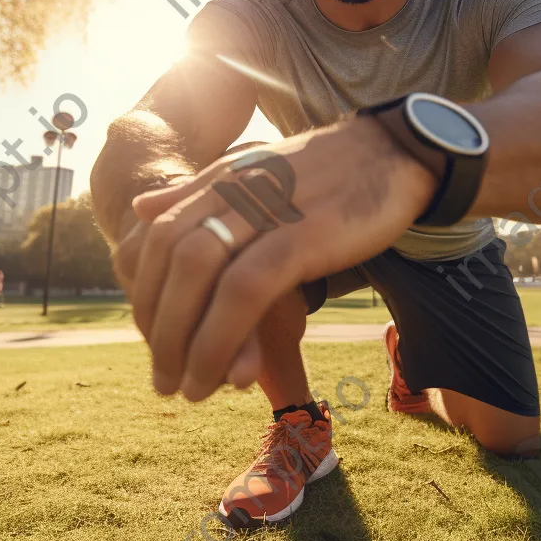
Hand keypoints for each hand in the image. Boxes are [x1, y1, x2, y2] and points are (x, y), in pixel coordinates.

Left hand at [126, 117, 436, 402]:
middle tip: (162, 380)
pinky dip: (225, 336)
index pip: (160, 239)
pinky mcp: (302, 236)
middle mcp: (236, 192)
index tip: (154, 341)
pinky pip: (246, 291)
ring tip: (186, 389)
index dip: (148, 296)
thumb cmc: (333, 169)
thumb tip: (142, 208)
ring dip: (185, 341)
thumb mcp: (259, 173)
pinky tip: (226, 375)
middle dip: (158, 327)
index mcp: (224, 180)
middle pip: (171, 261)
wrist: (397, 151)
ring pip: (200, 275)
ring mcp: (268, 212)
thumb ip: (200, 192)